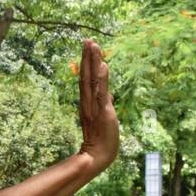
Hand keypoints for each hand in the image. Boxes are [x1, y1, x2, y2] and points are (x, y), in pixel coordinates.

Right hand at [77, 39, 118, 173]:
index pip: (87, 78)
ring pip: (92, 80)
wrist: (100, 156)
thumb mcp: (105, 116)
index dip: (87, 62)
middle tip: (87, 40)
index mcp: (89, 102)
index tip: (88, 46)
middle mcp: (89, 102)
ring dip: (92, 62)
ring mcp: (95, 106)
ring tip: (92, 45)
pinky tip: (103, 65)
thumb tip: (109, 93)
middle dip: (87, 57)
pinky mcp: (102, 112)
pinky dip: (102, 79)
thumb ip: (105, 103)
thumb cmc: (103, 138)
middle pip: (87, 75)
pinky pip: (101, 93)